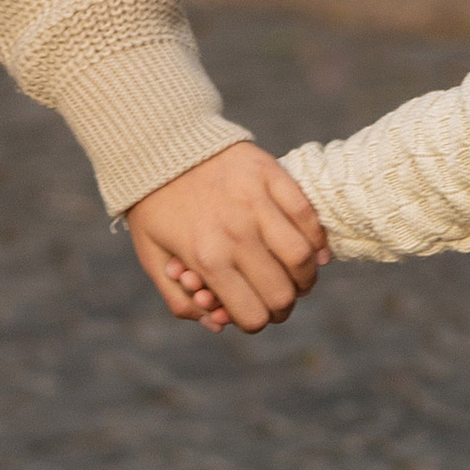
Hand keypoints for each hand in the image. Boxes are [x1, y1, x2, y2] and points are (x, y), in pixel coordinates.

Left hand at [125, 144, 329, 333]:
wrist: (159, 144)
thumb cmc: (154, 205)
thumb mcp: (152, 257)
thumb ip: (179, 300)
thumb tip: (217, 325)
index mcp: (206, 259)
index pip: (252, 314)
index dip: (258, 323)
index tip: (256, 315)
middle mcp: (235, 234)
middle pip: (282, 293)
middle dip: (284, 307)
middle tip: (280, 301)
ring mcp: (257, 203)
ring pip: (302, 257)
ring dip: (306, 277)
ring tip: (300, 278)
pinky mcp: (272, 175)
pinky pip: (306, 215)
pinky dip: (316, 240)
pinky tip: (312, 251)